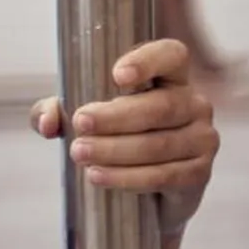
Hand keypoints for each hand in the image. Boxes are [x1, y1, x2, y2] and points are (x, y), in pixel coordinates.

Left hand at [31, 38, 217, 236]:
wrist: (142, 192)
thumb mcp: (79, 119)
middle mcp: (193, 103)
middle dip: (115, 117)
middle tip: (79, 124)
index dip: (148, 61)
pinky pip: (165, 175)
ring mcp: (202, 138)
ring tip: (80, 154)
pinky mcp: (199, 173)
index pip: (172, 56)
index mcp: (169, 78)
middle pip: (159, 106)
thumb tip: (47, 121)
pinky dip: (128, 177)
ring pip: (159, 144)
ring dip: (115, 150)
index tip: (117, 76)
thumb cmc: (110, 137)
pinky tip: (99, 176)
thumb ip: (54, 111)